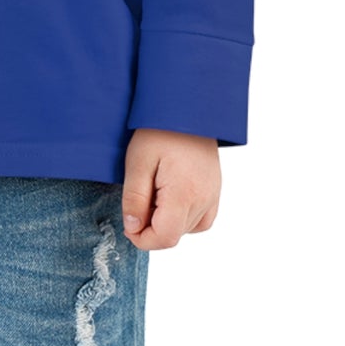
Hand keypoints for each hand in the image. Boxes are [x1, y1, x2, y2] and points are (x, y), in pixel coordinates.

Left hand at [120, 128, 220, 249]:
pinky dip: (183, 217)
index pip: (165, 238)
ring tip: (154, 190)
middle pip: (174, 235)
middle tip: (139, 198)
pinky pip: (200, 219)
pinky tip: (170, 197)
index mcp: (184, 194)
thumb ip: (134, 199)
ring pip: (186, 229)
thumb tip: (133, 228)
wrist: (188, 106)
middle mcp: (204, 199)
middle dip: (151, 227)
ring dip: (166, 221)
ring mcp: (212, 195)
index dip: (142, 239)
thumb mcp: (138, 161)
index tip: (129, 223)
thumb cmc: (160, 129)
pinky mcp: (215, 190)